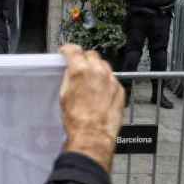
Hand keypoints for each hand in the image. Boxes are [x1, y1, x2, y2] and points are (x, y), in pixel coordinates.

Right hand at [58, 45, 123, 171]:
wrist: (93, 134)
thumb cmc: (77, 120)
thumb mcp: (64, 95)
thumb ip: (69, 78)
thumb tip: (71, 73)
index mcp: (80, 70)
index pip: (74, 50)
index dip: (68, 49)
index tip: (66, 51)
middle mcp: (98, 72)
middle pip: (91, 55)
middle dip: (84, 58)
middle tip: (79, 64)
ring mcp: (111, 80)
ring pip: (104, 65)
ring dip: (96, 68)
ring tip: (91, 78)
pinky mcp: (119, 90)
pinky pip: (112, 79)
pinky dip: (106, 81)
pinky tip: (100, 91)